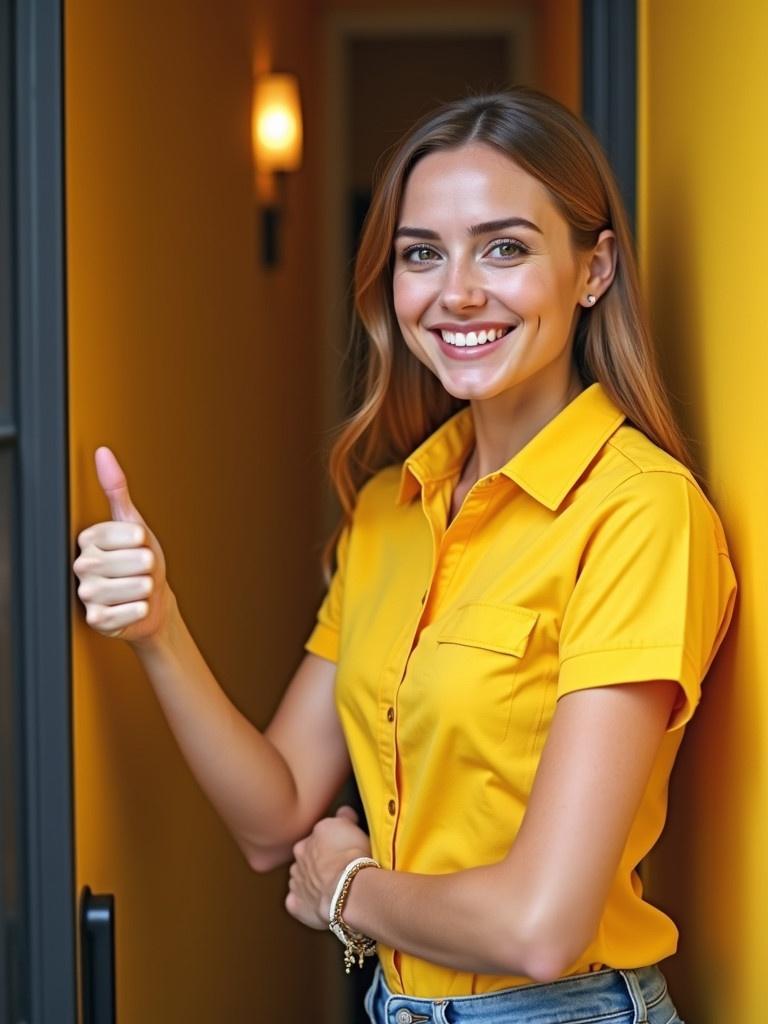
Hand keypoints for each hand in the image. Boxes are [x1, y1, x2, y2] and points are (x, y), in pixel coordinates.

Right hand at [73, 447, 173, 644]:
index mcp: (89, 538)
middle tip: (143, 569)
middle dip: (147, 567)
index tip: (140, 543)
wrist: (151, 600)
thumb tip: (103, 453)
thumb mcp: (133, 522)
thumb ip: (116, 489)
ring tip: (140, 586)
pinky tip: (136, 605)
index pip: (124, 534)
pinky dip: (140, 609)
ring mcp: (87, 593)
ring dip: (145, 588)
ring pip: (129, 587)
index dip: (140, 541)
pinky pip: (126, 612)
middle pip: (129, 563)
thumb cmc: (141, 559)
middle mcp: (82, 565)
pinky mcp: (96, 619)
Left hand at [285, 805, 371, 929]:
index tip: (340, 849)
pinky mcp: (296, 904)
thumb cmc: (351, 856)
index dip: (329, 844)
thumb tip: (343, 812)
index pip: (316, 837)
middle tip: (336, 869)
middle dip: (317, 862)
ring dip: (311, 882)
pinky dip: (305, 903)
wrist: (347, 888)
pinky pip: (297, 902)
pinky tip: (319, 904)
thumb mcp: (352, 826)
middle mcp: (299, 856)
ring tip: (331, 888)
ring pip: (301, 878)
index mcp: (309, 836)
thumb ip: (343, 817)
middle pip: (306, 857)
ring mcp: (295, 880)